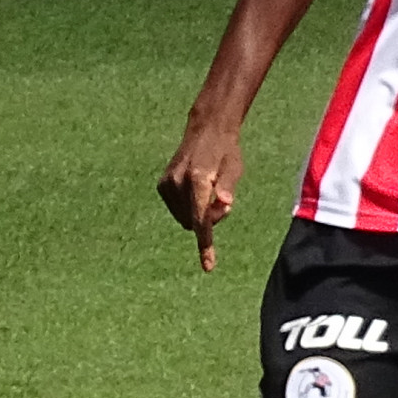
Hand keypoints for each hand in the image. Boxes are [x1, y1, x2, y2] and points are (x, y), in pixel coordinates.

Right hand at [157, 125, 244, 271]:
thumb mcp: (235, 168)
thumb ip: (229, 187)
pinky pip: (177, 211)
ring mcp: (167, 184)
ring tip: (209, 192)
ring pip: (185, 219)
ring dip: (198, 214)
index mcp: (198, 178)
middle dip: (209, 219)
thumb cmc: (226, 151)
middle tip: (221, 200)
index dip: (205, 244)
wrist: (206, 131)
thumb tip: (225, 202)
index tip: (208, 266)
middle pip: (194, 222)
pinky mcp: (162, 185)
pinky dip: (188, 208)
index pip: (201, 219)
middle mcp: (178, 182)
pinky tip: (197, 190)